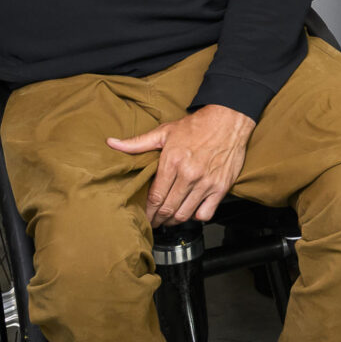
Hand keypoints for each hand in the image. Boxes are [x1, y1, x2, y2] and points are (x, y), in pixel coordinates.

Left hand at [108, 103, 255, 224]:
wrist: (229, 119)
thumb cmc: (197, 126)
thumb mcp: (165, 132)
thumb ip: (137, 142)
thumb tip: (111, 143)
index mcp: (172, 161)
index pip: (155, 196)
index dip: (148, 211)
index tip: (144, 216)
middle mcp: (189, 174)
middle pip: (168, 208)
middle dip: (158, 219)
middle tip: (154, 222)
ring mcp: (206, 182)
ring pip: (185, 214)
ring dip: (174, 220)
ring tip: (169, 220)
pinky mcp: (221, 186)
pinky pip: (206, 213)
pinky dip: (197, 217)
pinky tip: (192, 211)